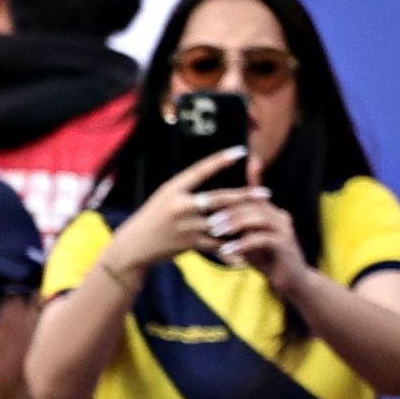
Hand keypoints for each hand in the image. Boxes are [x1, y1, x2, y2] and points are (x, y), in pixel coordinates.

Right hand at [106, 150, 248, 271]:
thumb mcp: (163, 198)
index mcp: (172, 189)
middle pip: (219, 198)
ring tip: (261, 216)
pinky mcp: (189, 243)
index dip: (221, 160)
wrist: (134, 246)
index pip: (200, 170)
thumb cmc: (151, 218)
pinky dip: (231, 245)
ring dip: (243, 220)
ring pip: (222, 221)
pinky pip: (216, 243)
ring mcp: (186, 225)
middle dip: (244, 196)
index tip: (240, 152)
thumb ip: (186, 190)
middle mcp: (180, 206)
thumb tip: (210, 177)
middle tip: (265, 192)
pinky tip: (246, 245)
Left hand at [207, 182, 308, 291]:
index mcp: (271, 213)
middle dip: (229, 211)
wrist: (290, 280)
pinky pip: (262, 239)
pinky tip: (226, 250)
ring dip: (235, 224)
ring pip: (259, 218)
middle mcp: (279, 217)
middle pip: (253, 205)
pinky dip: (242, 243)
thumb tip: (209, 221)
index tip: (206, 203)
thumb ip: (235, 230)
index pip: (249, 198)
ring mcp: (284, 230)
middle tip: (209, 220)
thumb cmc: (265, 260)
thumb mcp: (246, 242)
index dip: (229, 198)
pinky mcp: (285, 245)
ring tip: (216, 232)